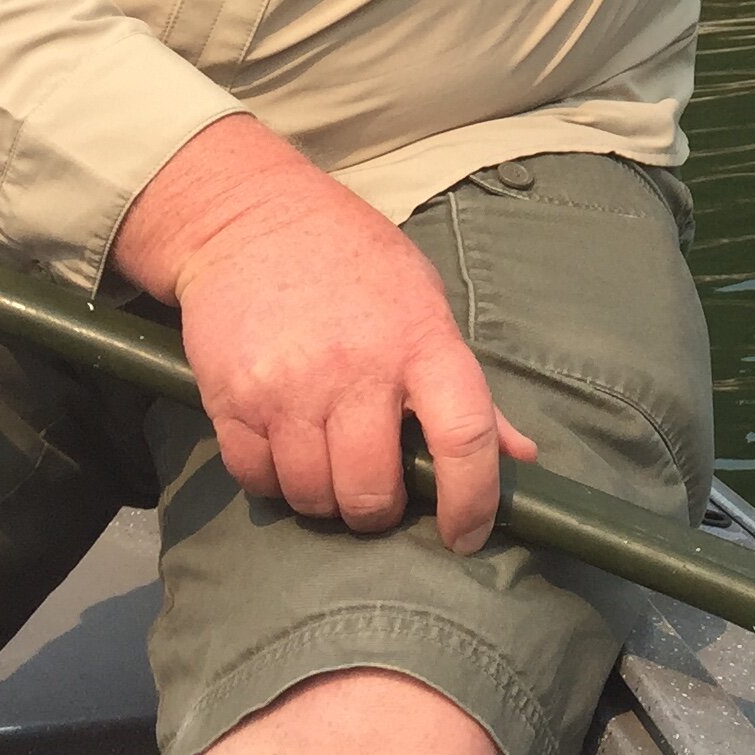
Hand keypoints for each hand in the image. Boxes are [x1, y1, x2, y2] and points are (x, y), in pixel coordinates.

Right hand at [112, 115, 538, 546]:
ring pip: (312, 496)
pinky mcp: (232, 399)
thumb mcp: (423, 302)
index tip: (467, 535)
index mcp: (420, 340)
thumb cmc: (353, 262)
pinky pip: (257, 480)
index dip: (473, 500)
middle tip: (377, 489)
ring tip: (328, 461)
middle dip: (379, 509)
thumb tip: (522, 455)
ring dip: (324, 498)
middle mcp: (356, 368)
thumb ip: (467, 386)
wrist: (249, 218)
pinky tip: (284, 447)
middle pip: (372, 492)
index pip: (465, 436)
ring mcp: (289, 387)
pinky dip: (274, 481)